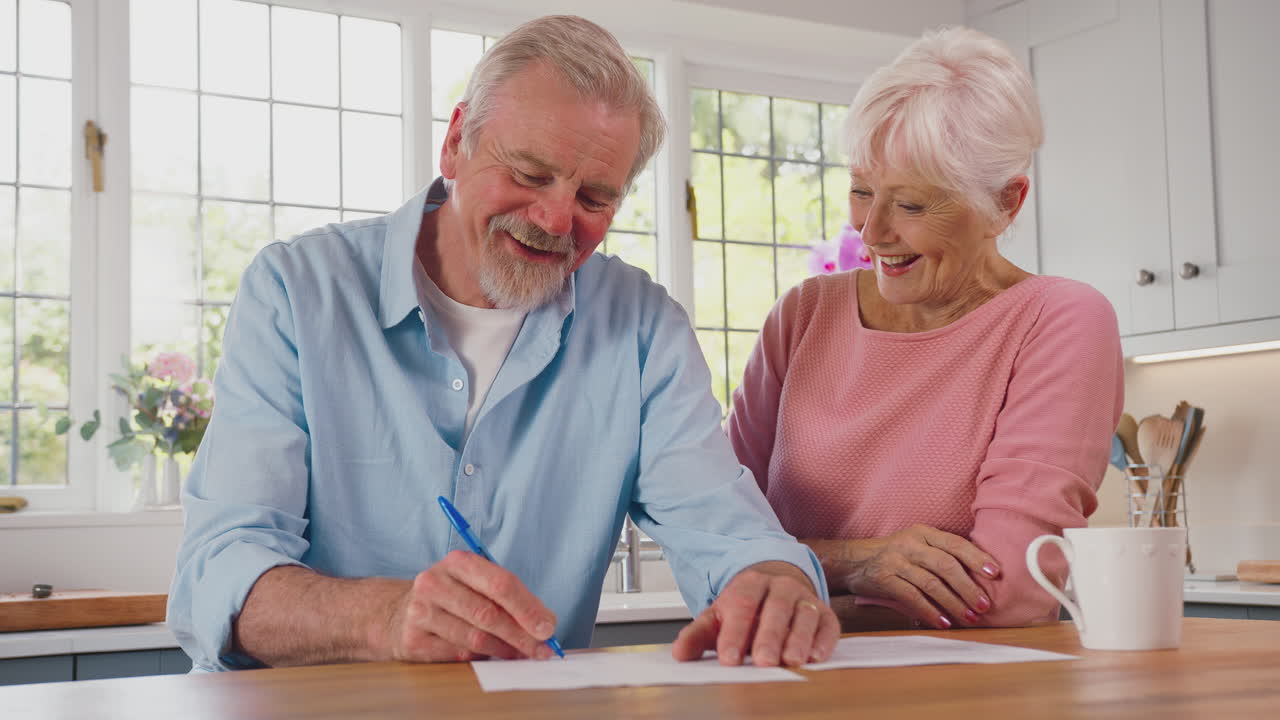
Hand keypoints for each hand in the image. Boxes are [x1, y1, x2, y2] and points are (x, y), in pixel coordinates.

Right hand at [382, 550, 557, 662]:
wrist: (400, 613)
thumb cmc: (453, 597)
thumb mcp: (478, 585)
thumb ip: (511, 600)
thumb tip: (545, 625)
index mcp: (458, 561)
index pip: (501, 584)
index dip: (528, 608)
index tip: (547, 628)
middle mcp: (435, 582)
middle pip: (488, 613)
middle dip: (521, 635)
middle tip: (541, 649)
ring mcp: (420, 611)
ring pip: (474, 638)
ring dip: (504, 650)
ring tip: (519, 654)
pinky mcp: (413, 639)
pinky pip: (457, 654)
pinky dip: (480, 658)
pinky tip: (491, 655)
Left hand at [671, 561, 838, 666]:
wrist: (777, 586)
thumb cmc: (746, 609)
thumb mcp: (719, 616)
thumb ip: (699, 634)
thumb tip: (680, 653)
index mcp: (749, 583)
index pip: (742, 605)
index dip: (735, 632)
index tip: (728, 658)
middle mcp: (780, 587)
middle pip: (775, 609)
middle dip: (769, 637)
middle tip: (762, 661)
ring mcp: (804, 598)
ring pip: (804, 615)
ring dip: (799, 639)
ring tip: (792, 661)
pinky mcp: (824, 613)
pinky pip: (828, 625)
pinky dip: (824, 641)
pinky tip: (816, 657)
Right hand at [844, 524, 999, 628]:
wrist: (853, 561)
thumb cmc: (894, 556)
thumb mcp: (916, 545)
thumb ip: (941, 555)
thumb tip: (978, 580)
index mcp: (923, 533)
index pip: (955, 543)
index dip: (976, 558)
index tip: (995, 573)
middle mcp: (910, 544)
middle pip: (946, 565)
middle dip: (968, 587)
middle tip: (984, 605)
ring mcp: (896, 560)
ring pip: (931, 583)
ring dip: (953, 603)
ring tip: (968, 617)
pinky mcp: (884, 578)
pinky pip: (912, 596)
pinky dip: (930, 611)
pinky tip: (943, 622)